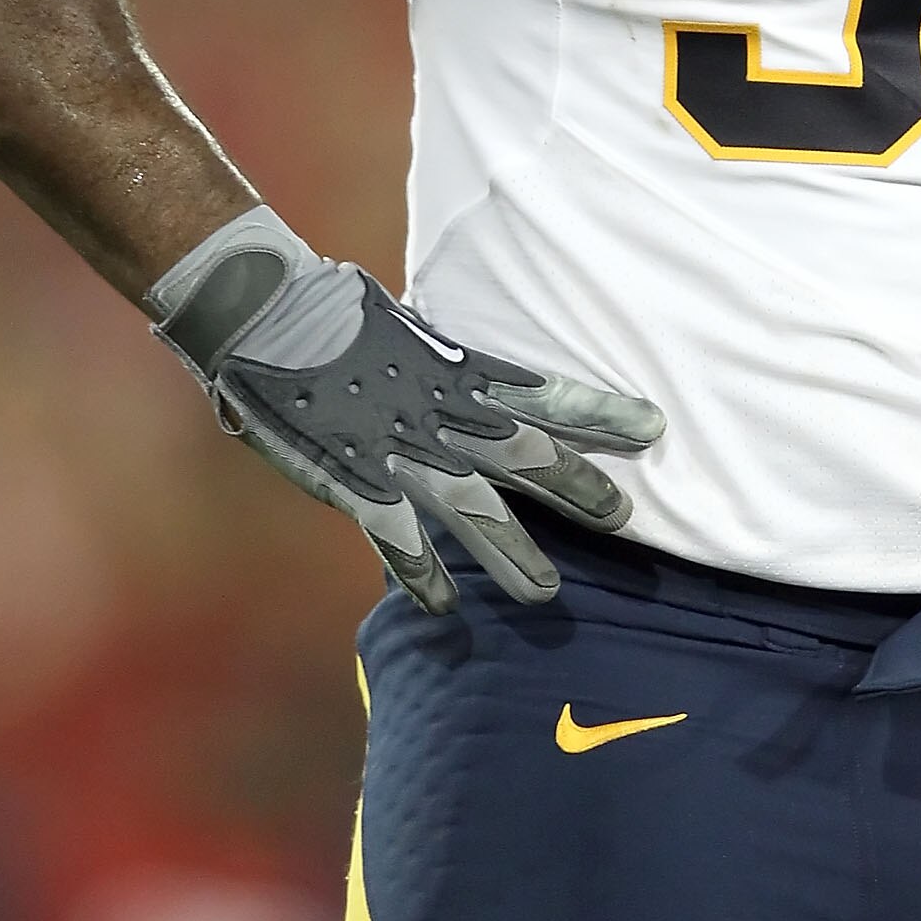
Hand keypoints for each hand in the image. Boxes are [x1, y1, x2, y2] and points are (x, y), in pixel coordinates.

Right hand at [147, 208, 663, 611]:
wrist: (267, 314)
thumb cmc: (337, 311)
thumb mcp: (410, 329)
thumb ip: (447, 364)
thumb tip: (478, 375)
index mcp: (457, 370)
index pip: (545, 393)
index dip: (600, 412)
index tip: (653, 427)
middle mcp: (442, 413)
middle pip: (528, 455)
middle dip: (579, 488)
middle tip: (626, 517)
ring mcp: (400, 451)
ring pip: (474, 510)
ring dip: (513, 554)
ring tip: (546, 593)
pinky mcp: (357, 481)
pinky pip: (399, 541)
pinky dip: (422, 576)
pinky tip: (445, 608)